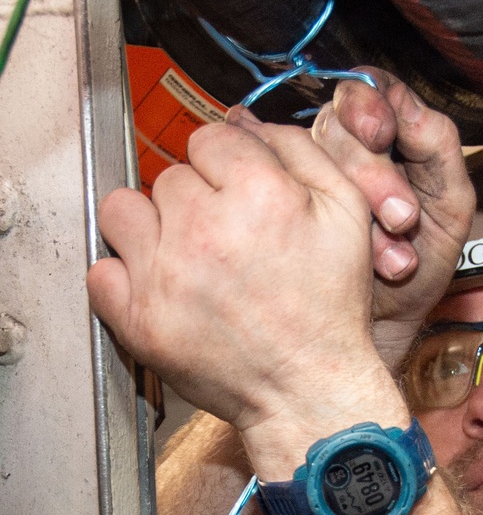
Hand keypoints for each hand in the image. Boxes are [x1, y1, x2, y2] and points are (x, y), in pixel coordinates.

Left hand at [87, 117, 382, 436]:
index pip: (210, 139)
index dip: (229, 168)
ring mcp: (166, 275)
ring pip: (124, 211)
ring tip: (185, 258)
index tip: (240, 198)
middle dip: (197, 202)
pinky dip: (125, 278)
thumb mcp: (349, 218)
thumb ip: (302, 154)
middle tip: (226, 241)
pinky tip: (163, 289)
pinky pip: (101, 270)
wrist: (310, 390)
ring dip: (151, 228)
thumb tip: (249, 124)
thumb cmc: (332, 311)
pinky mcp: (140, 319)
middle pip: (170, 177)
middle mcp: (205, 228)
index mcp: (259, 194)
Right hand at [308, 68, 475, 368]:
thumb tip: (410, 107)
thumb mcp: (450, 208)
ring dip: (350, 208)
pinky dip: (311, 221)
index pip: (368, 91)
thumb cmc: (419, 263)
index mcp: (388, 135)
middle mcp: (343, 148)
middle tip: (400, 219)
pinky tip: (332, 245)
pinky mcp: (281, 204)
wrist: (386, 324)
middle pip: (337, 125)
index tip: (382, 135)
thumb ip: (440, 151)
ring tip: (389, 258)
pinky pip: (280, 191)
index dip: (369, 105)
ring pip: (309, 160)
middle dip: (371, 173)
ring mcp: (308, 176)